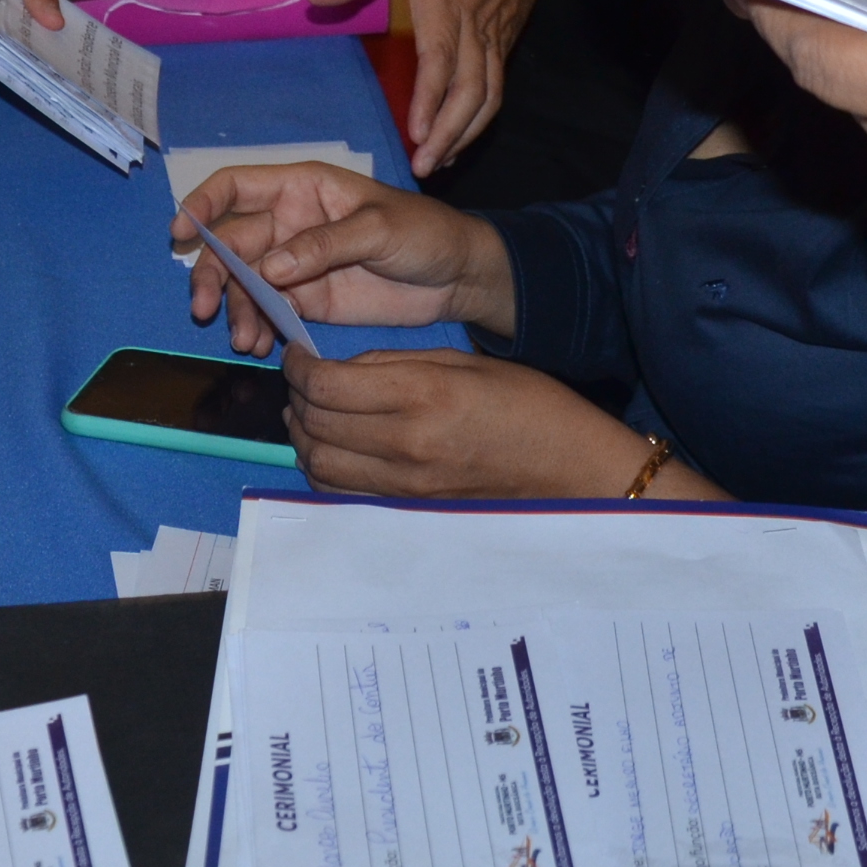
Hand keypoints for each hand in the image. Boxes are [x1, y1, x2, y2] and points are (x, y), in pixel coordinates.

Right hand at [174, 163, 512, 349]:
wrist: (457, 279)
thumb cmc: (424, 233)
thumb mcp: (379, 229)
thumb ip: (324, 245)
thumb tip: (270, 267)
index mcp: (302, 188)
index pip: (237, 187)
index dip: (204, 204)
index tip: (181, 233)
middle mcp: (288, 223)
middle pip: (230, 242)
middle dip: (212, 273)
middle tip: (205, 308)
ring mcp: (294, 264)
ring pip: (243, 283)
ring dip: (233, 309)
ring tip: (245, 340)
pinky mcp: (306, 300)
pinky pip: (267, 311)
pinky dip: (256, 327)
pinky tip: (259, 346)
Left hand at [282, 347, 664, 498]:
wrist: (570, 470)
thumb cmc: (528, 406)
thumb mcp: (465, 362)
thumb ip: (395, 364)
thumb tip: (341, 369)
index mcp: (422, 396)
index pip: (326, 385)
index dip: (298, 366)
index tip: (296, 354)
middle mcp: (406, 446)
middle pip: (314, 425)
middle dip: (296, 398)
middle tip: (302, 381)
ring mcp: (405, 488)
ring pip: (319, 465)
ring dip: (303, 437)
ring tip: (311, 414)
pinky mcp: (409, 512)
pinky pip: (343, 494)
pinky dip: (326, 470)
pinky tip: (336, 450)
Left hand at [308, 0, 549, 176]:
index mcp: (444, 1)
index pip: (440, 58)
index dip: (429, 98)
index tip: (416, 132)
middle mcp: (473, 28)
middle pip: (468, 91)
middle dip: (448, 133)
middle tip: (423, 166)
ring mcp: (493, 41)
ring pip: (486, 98)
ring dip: (464, 136)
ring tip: (438, 164)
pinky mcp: (505, 48)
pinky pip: (495, 91)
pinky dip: (479, 122)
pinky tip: (458, 140)